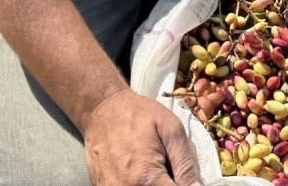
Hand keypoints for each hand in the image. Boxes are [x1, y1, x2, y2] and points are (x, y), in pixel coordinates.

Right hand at [83, 88, 202, 185]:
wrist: (101, 109)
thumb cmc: (138, 115)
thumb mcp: (170, 130)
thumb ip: (186, 164)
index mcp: (146, 178)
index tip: (186, 178)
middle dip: (169, 184)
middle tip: (168, 168)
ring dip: (155, 184)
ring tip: (155, 167)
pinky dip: (138, 184)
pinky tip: (140, 171)